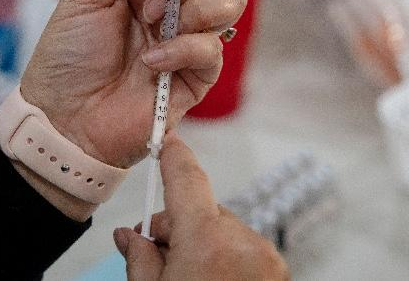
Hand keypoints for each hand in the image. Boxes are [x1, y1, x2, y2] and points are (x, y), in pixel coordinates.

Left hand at [21, 0, 246, 167]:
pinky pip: (213, 48)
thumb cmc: (69, 56)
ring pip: (229, 1)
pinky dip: (185, 49)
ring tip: (155, 28)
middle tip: (148, 7)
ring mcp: (187, 39)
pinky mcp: (196, 75)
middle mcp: (172, 6)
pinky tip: (153, 63)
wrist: (66, 117)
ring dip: (196, 8)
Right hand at [113, 132, 289, 280]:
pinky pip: (243, 249)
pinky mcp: (278, 271)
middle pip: (203, 212)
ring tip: (190, 280)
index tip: (167, 141)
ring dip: (204, 245)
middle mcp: (244, 242)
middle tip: (161, 259)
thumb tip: (131, 235)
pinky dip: (225, 258)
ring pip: (223, 231)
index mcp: (208, 241)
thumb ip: (140, 258)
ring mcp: (266, 258)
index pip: (187, 179)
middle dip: (178, 229)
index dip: (173, 156)